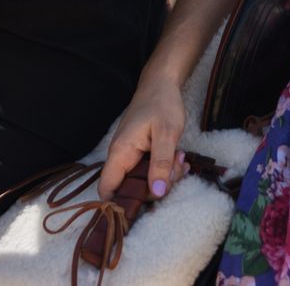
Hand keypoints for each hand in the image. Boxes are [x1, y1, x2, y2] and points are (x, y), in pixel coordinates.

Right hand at [98, 71, 188, 200]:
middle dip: (156, 187)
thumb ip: (161, 164)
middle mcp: (121, 156)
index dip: (120, 204)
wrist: (161, 83)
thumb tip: (157, 193)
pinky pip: (150, 170)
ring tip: (182, 160)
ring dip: (165, 177)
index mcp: (120, 153)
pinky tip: (180, 159)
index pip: (108, 189)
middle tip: (176, 171)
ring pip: (144, 180)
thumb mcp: (166, 134)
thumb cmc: (161, 103)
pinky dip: (166, 169)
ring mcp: (131, 155)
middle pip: (131, 188)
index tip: (145, 206)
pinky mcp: (140, 153)